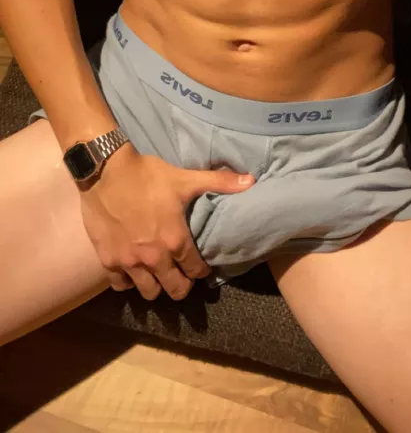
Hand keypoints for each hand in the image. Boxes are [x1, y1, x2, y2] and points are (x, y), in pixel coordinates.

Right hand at [79, 143, 254, 300]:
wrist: (105, 171)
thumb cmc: (148, 175)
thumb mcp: (185, 178)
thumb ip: (219, 182)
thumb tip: (251, 181)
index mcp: (176, 241)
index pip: (196, 271)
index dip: (201, 271)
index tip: (200, 266)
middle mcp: (154, 258)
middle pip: (175, 290)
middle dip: (182, 285)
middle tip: (181, 274)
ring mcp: (129, 262)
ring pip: (148, 292)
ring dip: (155, 286)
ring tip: (157, 274)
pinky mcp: (108, 260)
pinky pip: (121, 285)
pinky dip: (127, 282)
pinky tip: (132, 270)